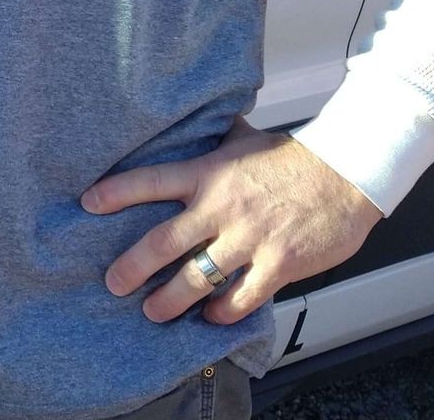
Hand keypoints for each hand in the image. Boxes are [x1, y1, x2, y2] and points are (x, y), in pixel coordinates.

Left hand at [81, 115, 383, 324]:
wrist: (346, 174)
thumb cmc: (293, 158)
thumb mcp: (243, 140)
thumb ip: (213, 138)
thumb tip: (194, 116)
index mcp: (208, 173)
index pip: (150, 181)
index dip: (115, 193)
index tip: (87, 204)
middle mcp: (221, 208)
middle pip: (162, 242)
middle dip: (131, 267)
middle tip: (113, 283)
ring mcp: (248, 239)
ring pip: (196, 278)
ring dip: (170, 300)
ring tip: (153, 312)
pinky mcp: (277, 265)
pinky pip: (242, 298)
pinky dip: (222, 312)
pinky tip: (210, 318)